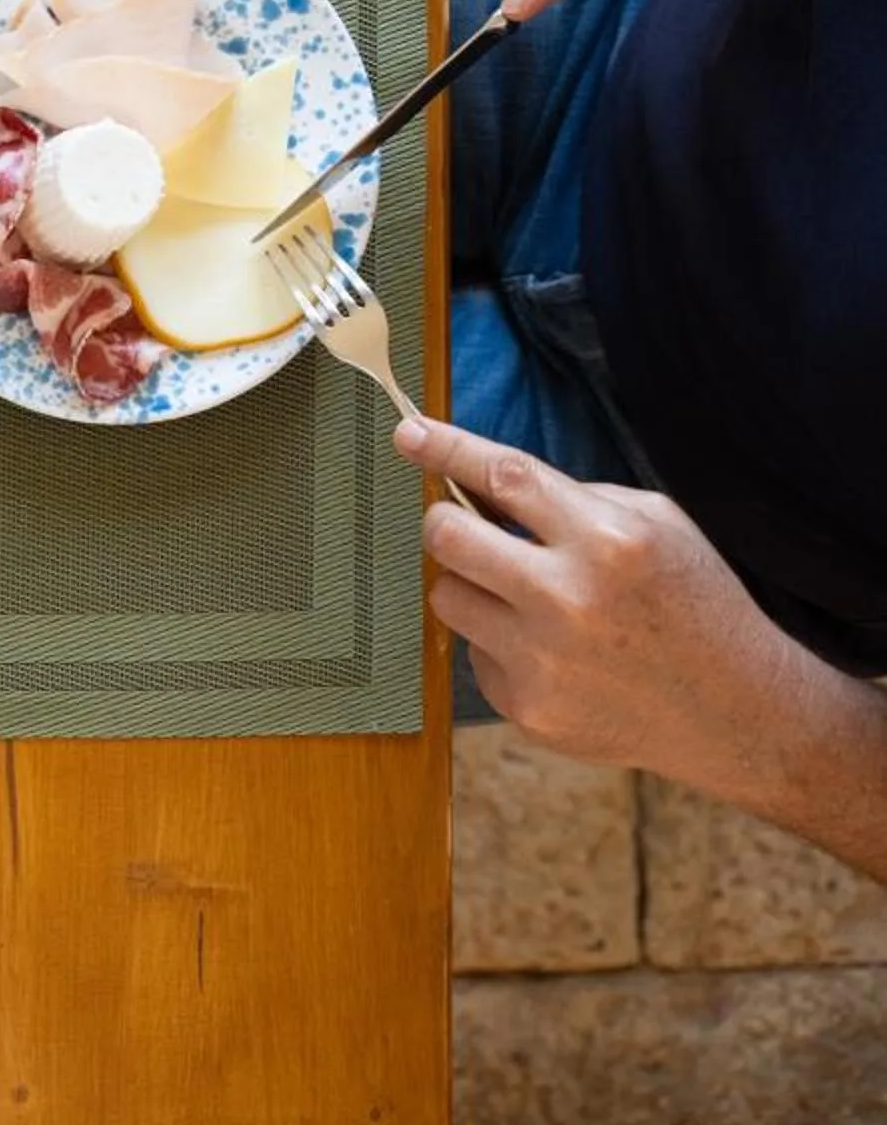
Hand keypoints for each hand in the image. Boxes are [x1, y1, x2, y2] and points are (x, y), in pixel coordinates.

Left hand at [396, 418, 815, 785]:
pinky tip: (553, 652)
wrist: (736, 712)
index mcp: (609, 541)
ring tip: (524, 597)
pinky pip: (473, 651)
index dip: (446, 448)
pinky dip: (500, 642)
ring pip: (447, 595)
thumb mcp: (658, 525)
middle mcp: (568, 599)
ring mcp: (542, 660)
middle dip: (447, 521)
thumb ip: (573, 498)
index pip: (505, 476)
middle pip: (447, 536)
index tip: (409, 432)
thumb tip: (481, 480)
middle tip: (465, 525)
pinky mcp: (526, 708)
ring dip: (472, 585)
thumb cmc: (695, 605)